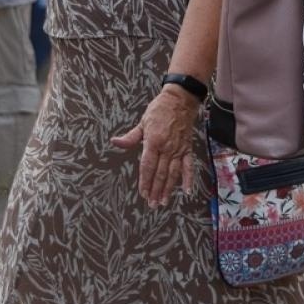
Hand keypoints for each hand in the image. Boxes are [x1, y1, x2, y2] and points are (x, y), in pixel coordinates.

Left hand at [111, 85, 202, 206]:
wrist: (181, 99)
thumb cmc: (160, 109)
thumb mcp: (142, 122)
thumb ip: (130, 137)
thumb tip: (115, 142)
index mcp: (153, 142)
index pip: (147, 166)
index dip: (145, 181)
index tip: (143, 193)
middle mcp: (167, 148)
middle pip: (160, 173)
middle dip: (156, 190)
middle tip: (153, 204)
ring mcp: (178, 149)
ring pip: (173, 173)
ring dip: (168, 188)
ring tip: (164, 201)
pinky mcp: (187, 148)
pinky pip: (189, 166)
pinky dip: (189, 178)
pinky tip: (187, 191)